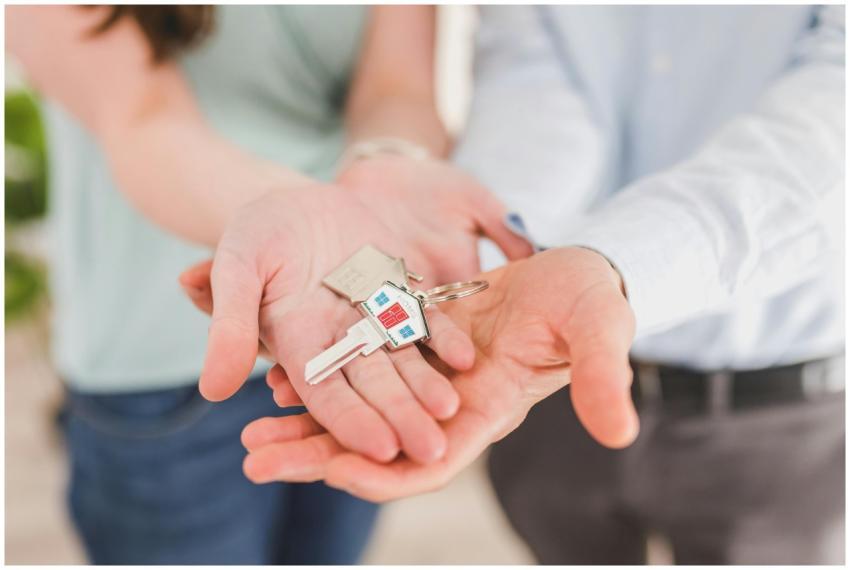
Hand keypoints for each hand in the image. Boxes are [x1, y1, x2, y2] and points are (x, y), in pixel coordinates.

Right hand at [182, 167, 531, 464]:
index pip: (325, 393)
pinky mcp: (401, 294)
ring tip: (452, 410)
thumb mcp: (238, 266)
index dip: (352, 421)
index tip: (380, 449)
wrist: (299, 200)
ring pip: (404, 360)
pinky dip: (443, 337)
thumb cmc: (259, 231)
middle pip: (373, 387)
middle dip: (401, 418)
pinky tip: (465, 358)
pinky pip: (426, 318)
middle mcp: (340, 342)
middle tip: (432, 451)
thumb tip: (214, 390)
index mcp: (298, 345)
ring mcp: (374, 319)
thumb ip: (229, 324)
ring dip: (427, 386)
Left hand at [237, 247, 638, 500]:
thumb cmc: (592, 299)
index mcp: (487, 411)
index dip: (384, 473)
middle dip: (317, 457)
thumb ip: (602, 376)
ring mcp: (427, 378)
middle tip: (255, 459)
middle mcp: (449, 406)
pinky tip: (275, 372)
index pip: (430, 462)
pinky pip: (358, 366)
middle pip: (377, 446)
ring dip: (306, 422)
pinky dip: (322, 374)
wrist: (575, 269)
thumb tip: (620, 432)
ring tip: (249, 428)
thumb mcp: (599, 330)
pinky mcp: (411, 345)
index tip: (333, 471)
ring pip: (359, 411)